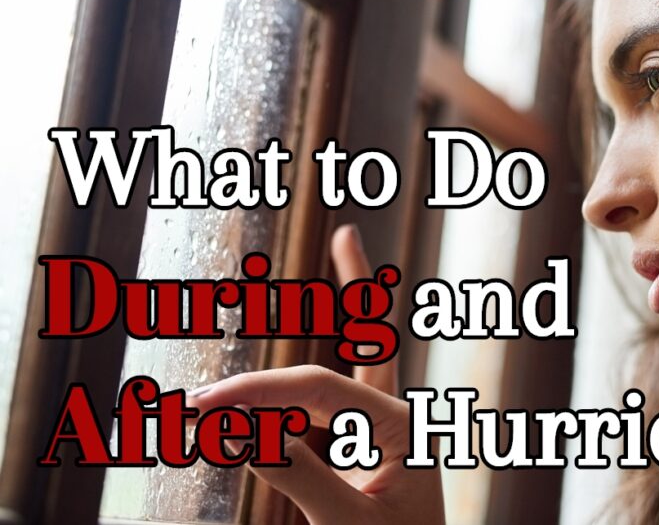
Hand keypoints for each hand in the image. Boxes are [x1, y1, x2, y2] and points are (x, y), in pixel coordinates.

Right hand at [186, 225, 444, 524]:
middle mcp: (400, 418)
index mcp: (406, 427)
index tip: (200, 408)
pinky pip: (339, 403)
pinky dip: (308, 384)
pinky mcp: (371, 452)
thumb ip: (299, 474)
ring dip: (340, 321)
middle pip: (366, 342)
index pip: (321, 387)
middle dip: (355, 288)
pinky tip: (312, 353)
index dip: (257, 390)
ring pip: (355, 365)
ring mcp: (388, 434)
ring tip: (348, 255)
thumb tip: (237, 427)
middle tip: (347, 236)